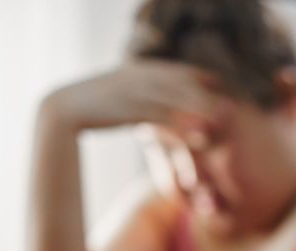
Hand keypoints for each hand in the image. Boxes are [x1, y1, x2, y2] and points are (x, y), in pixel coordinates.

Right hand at [43, 60, 223, 133]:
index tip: (222, 92)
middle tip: (233, 110)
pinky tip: (198, 136)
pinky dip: (182, 126)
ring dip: (201, 111)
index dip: (204, 81)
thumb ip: (145, 94)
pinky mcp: (129, 109)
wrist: (62, 107)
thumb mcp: (122, 91)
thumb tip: (161, 102)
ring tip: (222, 124)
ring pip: (177, 100)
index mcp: (142, 69)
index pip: (181, 71)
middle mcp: (141, 76)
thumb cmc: (96, 104)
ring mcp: (135, 91)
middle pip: (184, 85)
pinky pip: (162, 118)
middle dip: (209, 97)